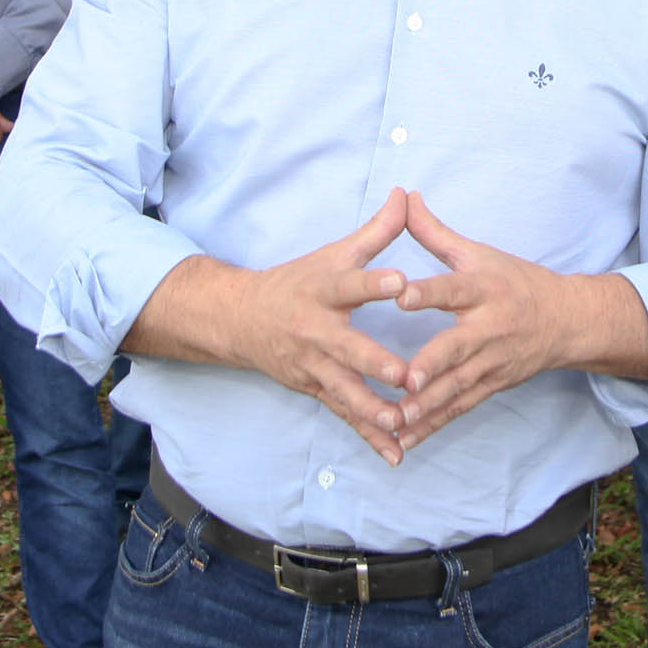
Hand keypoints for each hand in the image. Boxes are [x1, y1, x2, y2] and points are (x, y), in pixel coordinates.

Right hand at [220, 189, 416, 462]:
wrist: (241, 320)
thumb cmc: (298, 281)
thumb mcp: (333, 253)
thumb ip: (376, 231)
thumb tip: (404, 194)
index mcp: (324, 291)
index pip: (350, 284)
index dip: (374, 282)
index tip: (401, 283)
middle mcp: (316, 331)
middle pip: (347, 349)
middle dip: (375, 364)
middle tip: (406, 375)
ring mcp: (313, 365)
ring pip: (345, 391)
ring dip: (374, 410)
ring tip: (404, 422)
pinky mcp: (315, 389)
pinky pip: (345, 415)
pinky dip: (369, 436)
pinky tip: (397, 453)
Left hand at [390, 192, 589, 449]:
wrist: (568, 321)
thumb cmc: (516, 282)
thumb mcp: (480, 253)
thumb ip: (436, 233)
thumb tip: (405, 198)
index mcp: (484, 289)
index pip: (453, 288)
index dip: (428, 292)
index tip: (400, 296)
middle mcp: (489, 327)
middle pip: (458, 347)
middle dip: (432, 365)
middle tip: (405, 379)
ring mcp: (492, 361)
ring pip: (457, 387)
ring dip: (427, 405)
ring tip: (397, 420)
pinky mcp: (491, 386)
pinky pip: (459, 408)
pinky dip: (434, 424)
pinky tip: (406, 439)